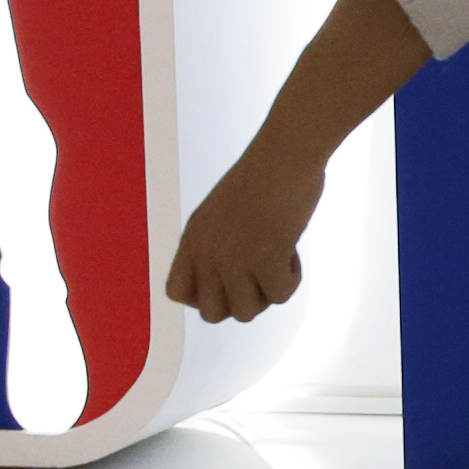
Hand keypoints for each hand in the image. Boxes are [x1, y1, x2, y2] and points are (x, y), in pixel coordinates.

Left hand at [166, 149, 318, 325]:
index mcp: (192, 238)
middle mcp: (207, 252)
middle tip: (257, 275)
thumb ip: (218, 246)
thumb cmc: (262, 177)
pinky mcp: (265, 259)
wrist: (284, 155)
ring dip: (266, 293)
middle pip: (212, 314)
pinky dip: (291, 280)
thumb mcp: (221, 213)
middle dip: (240, 301)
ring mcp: (234, 258)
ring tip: (276, 261)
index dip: (204, 296)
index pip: (177, 292)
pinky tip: (292, 251)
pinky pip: (279, 297)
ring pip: (245, 313)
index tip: (229, 279)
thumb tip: (235, 286)